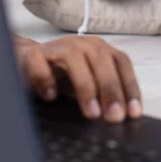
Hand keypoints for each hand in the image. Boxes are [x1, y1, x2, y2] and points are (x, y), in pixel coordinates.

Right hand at [14, 35, 141, 123]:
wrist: (26, 62)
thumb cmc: (63, 75)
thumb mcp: (88, 84)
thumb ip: (104, 95)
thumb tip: (121, 117)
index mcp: (98, 48)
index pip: (120, 62)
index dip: (129, 86)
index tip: (133, 112)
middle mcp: (80, 44)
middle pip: (100, 59)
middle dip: (110, 88)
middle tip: (114, 116)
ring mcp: (56, 48)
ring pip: (74, 59)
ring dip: (85, 86)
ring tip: (91, 112)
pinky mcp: (33, 55)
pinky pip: (39, 63)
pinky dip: (46, 79)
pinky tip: (51, 96)